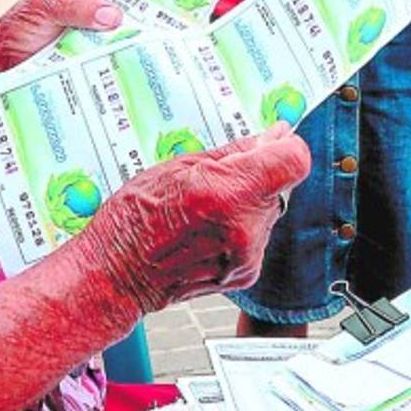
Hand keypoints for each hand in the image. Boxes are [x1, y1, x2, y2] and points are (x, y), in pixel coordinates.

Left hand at [0, 0, 179, 72]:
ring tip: (193, 5)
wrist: (12, 74)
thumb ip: (72, 5)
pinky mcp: (112, 45)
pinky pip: (135, 39)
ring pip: (143, 10)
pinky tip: (168, 41)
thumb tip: (110, 13)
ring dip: (164, 11)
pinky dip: (151, 41)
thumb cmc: (18, 35)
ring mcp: (108, 21)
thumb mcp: (38, 9)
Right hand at [79, 122, 310, 313]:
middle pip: (279, 186)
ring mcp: (247, 255)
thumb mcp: (180, 166)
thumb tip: (273, 136)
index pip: (294, 161)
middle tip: (217, 182)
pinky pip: (257, 237)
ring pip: (268, 212)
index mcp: (229, 194)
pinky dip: (239, 229)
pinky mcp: (246, 273)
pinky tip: (206, 233)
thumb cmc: (136, 218)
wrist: (117, 275)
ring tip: (204, 212)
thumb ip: (236, 152)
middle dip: (256, 177)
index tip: (273, 143)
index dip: (286, 147)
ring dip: (246, 205)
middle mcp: (244, 228)